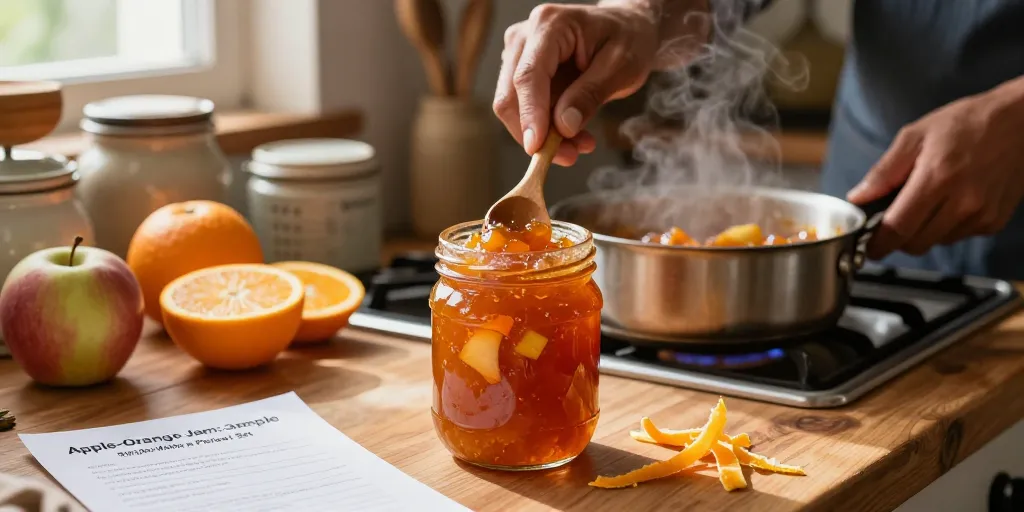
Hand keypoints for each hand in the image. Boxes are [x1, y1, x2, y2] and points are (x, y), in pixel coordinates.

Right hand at [494, 4, 660, 165]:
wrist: (628, 29)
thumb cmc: (628, 39)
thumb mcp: (622, 66)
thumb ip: (591, 94)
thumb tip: (563, 126)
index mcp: (549, 25)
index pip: (529, 75)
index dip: (530, 114)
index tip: (537, 148)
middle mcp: (525, 36)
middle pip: (511, 95)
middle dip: (537, 133)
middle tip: (570, 156)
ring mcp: (519, 54)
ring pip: (513, 107)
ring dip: (543, 134)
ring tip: (580, 144)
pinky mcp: (521, 71)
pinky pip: (524, 108)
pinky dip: (545, 128)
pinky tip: (573, 134)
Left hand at [846, 81, 1023, 258]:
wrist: (1021, 122)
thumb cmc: (966, 123)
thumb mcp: (915, 136)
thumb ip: (883, 172)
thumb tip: (857, 198)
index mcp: (936, 179)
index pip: (898, 229)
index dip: (876, 244)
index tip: (866, 247)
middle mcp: (962, 202)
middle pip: (915, 244)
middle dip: (897, 238)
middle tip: (892, 219)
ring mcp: (981, 215)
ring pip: (936, 242)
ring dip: (923, 231)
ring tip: (929, 200)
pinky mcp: (995, 221)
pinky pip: (958, 236)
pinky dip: (947, 226)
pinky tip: (952, 201)